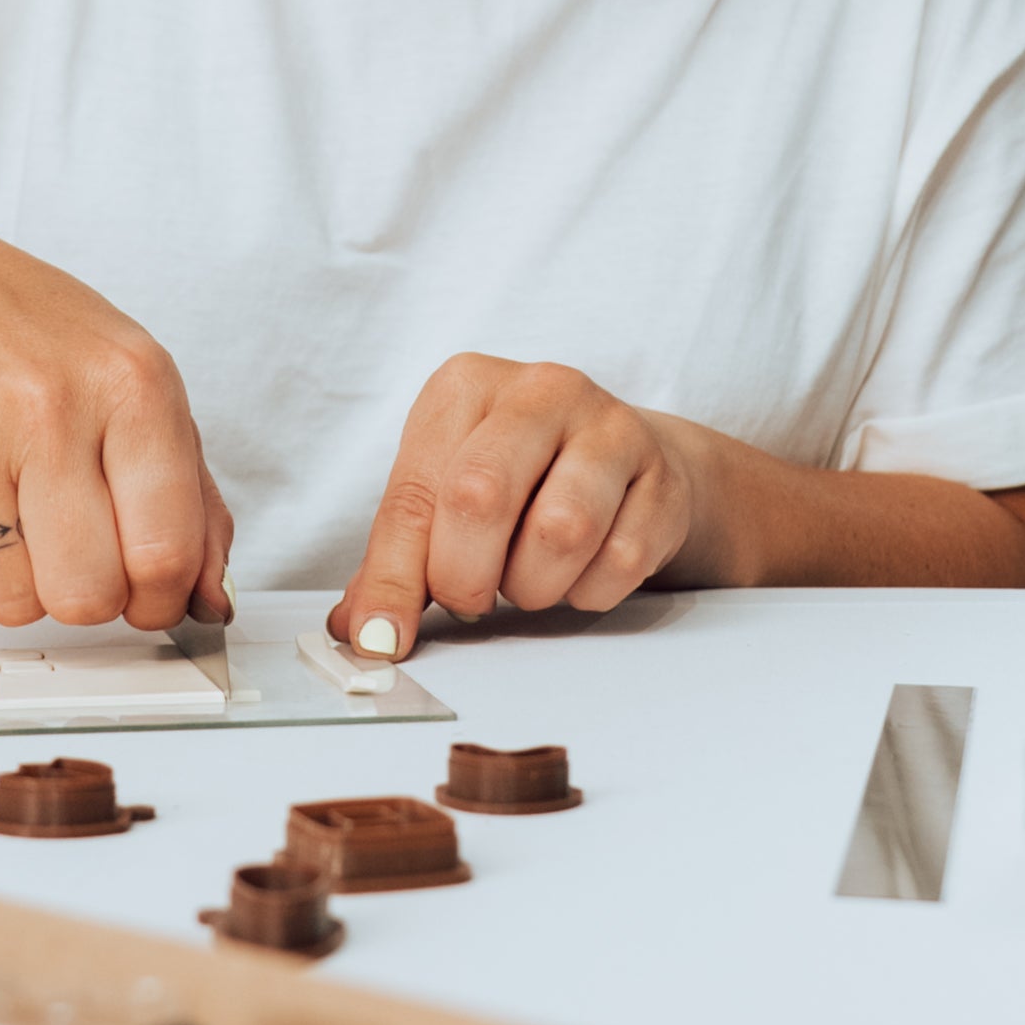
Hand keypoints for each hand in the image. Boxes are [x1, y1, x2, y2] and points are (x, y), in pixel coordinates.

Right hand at [0, 217, 233, 632]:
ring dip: (18, 584)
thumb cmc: (37, 345)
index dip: (161, 599)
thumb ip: (193, 500)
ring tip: (11, 514)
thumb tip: (209, 602)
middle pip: (86, 594)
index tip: (149, 596)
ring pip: (11, 603)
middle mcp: (47, 404)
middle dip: (86, 594)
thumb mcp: (138, 389)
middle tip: (74, 551)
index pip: (165, 550)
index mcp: (132, 383)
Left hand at [328, 355, 698, 656]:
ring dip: (533, 585)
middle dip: (465, 576)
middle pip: (481, 497)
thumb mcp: (444, 500)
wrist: (626, 462)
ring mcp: (610, 426)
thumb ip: (397, 562)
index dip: (394, 578)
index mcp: (465, 386)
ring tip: (527, 578)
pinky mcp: (662, 475)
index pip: (413, 492)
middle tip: (470, 598)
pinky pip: (620, 560)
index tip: (385, 638)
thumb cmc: (520, 481)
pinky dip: (588, 590)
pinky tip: (579, 572)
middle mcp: (540, 389)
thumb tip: (361, 630)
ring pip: (560, 531)